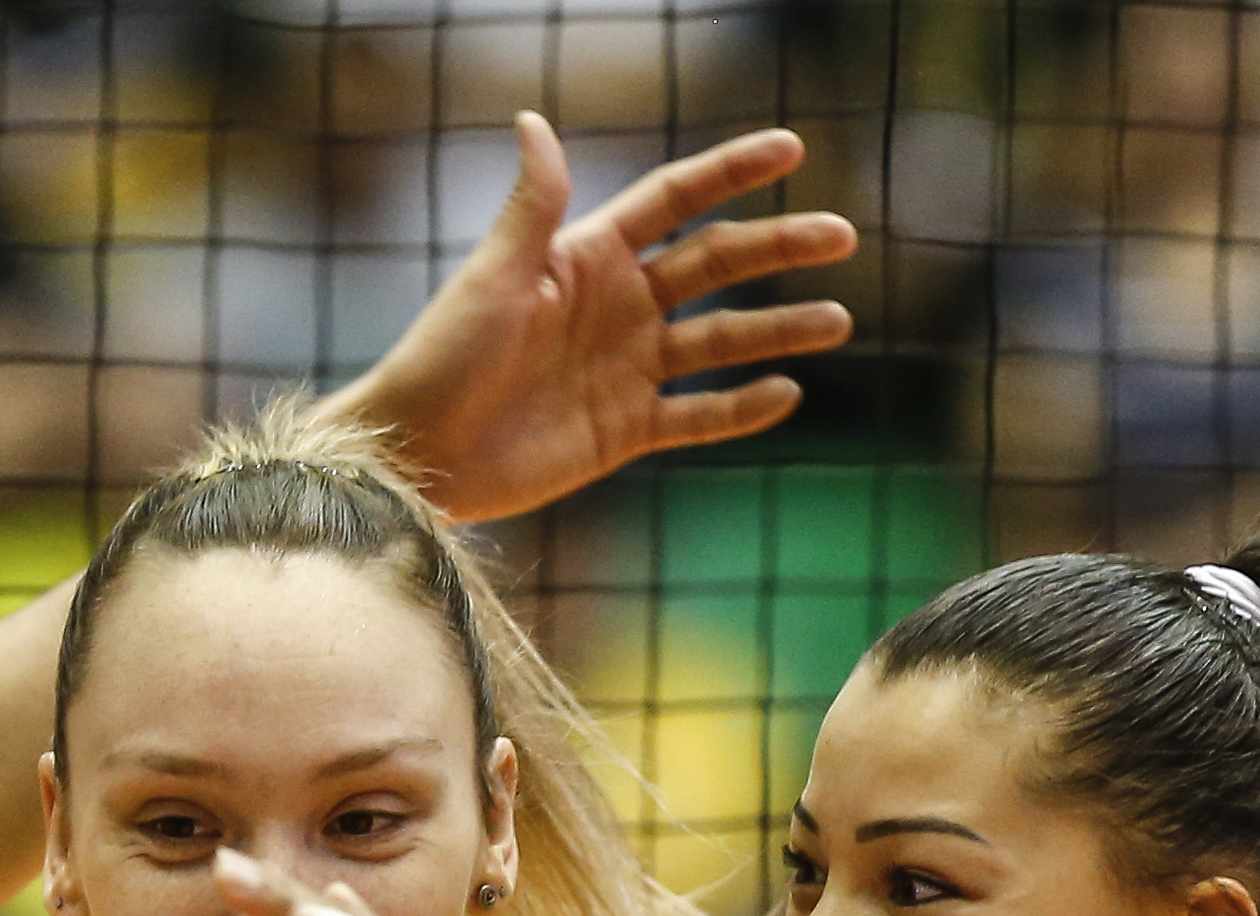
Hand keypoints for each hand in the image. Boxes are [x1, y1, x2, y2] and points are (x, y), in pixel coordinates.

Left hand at [331, 116, 857, 527]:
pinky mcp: (625, 431)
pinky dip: (742, 408)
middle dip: (778, 247)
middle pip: (716, 265)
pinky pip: (698, 416)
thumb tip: (533, 120)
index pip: (676, 201)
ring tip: (838, 320)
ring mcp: (626, 370)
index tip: (789, 145)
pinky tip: (787, 393)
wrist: (418, 453)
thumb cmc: (442, 357)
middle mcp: (617, 307)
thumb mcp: (494, 277)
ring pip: (721, 341)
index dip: (731, 172)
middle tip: (841, 235)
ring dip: (778, 329)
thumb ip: (533, 206)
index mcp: (588, 257)